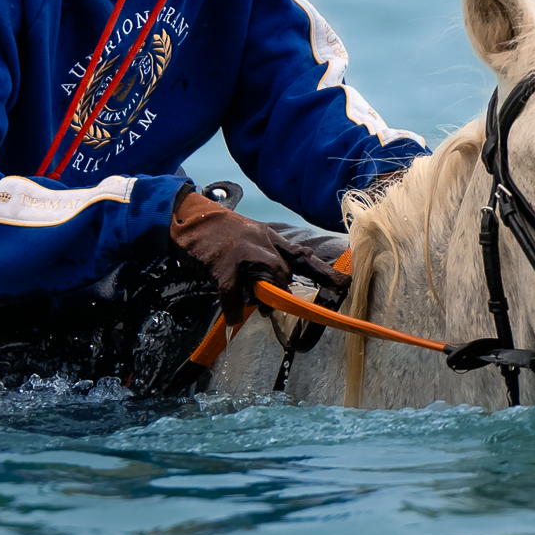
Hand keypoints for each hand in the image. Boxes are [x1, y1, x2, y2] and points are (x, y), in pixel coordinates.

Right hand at [169, 192, 340, 324]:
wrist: (189, 216)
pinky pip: (234, 296)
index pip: (304, 257)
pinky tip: (231, 317)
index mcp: (271, 237)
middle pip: (283, 275)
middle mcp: (262, 243)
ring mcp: (243, 253)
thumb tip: (277, 288)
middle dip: (277, 292)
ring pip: (265, 284)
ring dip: (257, 298)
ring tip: (248, 299)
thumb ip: (267, 257)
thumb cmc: (219, 231)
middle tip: (263, 301)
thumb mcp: (250, 236)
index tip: (345, 285)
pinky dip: (233, 310)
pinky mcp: (223, 265)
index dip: (325, 273)